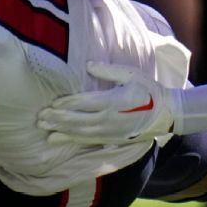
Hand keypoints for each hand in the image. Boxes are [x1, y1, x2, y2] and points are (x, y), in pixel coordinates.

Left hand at [39, 62, 178, 144]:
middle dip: (58, 118)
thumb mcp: (132, 74)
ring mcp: (109, 131)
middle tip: (40, 116)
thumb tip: (88, 65)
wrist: (166, 114)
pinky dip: (69, 140)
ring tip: (43, 127)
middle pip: (78, 119)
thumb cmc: (149, 90)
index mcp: (114, 101)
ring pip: (79, 132)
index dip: (68, 103)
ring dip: (60, 129)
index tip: (52, 103)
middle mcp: (109, 119)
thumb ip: (109, 71)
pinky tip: (55, 139)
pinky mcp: (110, 138)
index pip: (85, 102)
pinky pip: (86, 140)